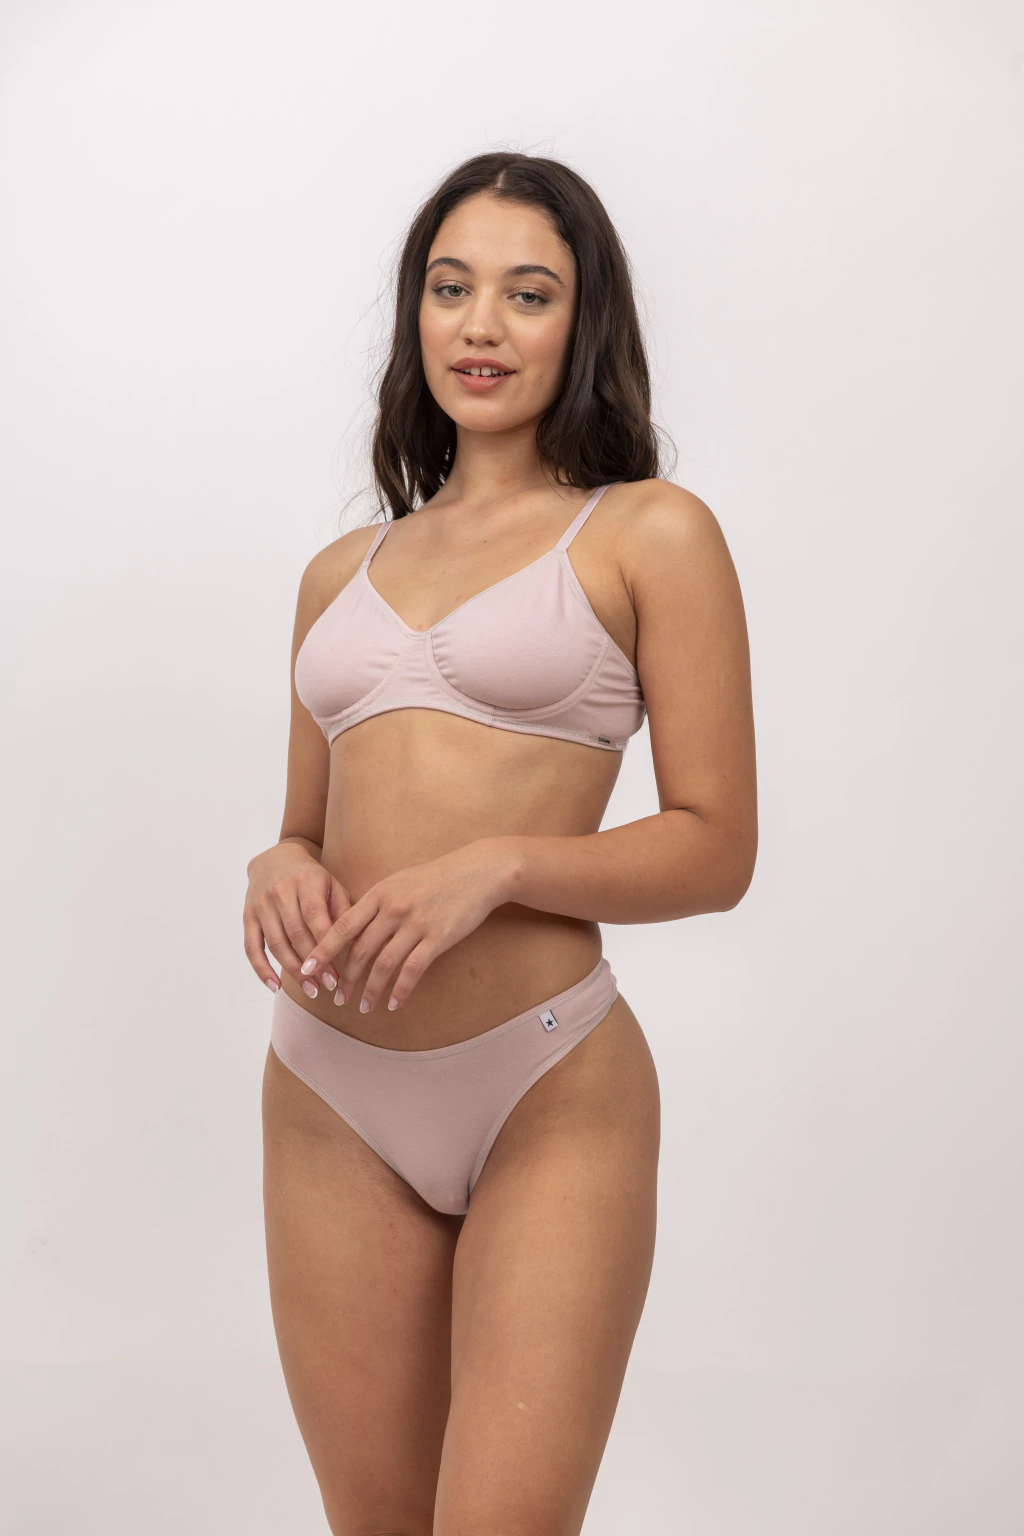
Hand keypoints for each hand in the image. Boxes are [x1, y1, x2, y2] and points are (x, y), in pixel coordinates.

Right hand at [243, 841, 351, 996]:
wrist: (275, 860)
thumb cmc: (312, 879)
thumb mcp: (332, 885)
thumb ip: (343, 911)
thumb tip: (353, 946)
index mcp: (306, 881)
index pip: (315, 918)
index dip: (326, 948)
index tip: (339, 973)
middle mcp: (280, 891)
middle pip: (296, 934)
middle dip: (313, 964)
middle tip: (329, 986)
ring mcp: (261, 904)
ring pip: (276, 943)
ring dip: (293, 972)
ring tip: (311, 989)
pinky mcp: (247, 916)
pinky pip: (251, 947)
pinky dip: (261, 969)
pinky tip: (274, 987)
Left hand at [298, 838, 521, 1013]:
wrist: (477, 871)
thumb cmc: (437, 878)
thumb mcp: (400, 882)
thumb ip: (377, 904)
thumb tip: (354, 928)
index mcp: (379, 894)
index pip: (342, 926)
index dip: (323, 949)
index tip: (307, 967)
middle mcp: (393, 909)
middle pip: (359, 950)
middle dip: (345, 978)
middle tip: (336, 998)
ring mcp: (415, 923)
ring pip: (383, 964)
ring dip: (370, 990)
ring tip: (363, 1008)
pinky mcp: (438, 937)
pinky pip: (413, 969)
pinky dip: (400, 990)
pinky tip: (394, 1004)